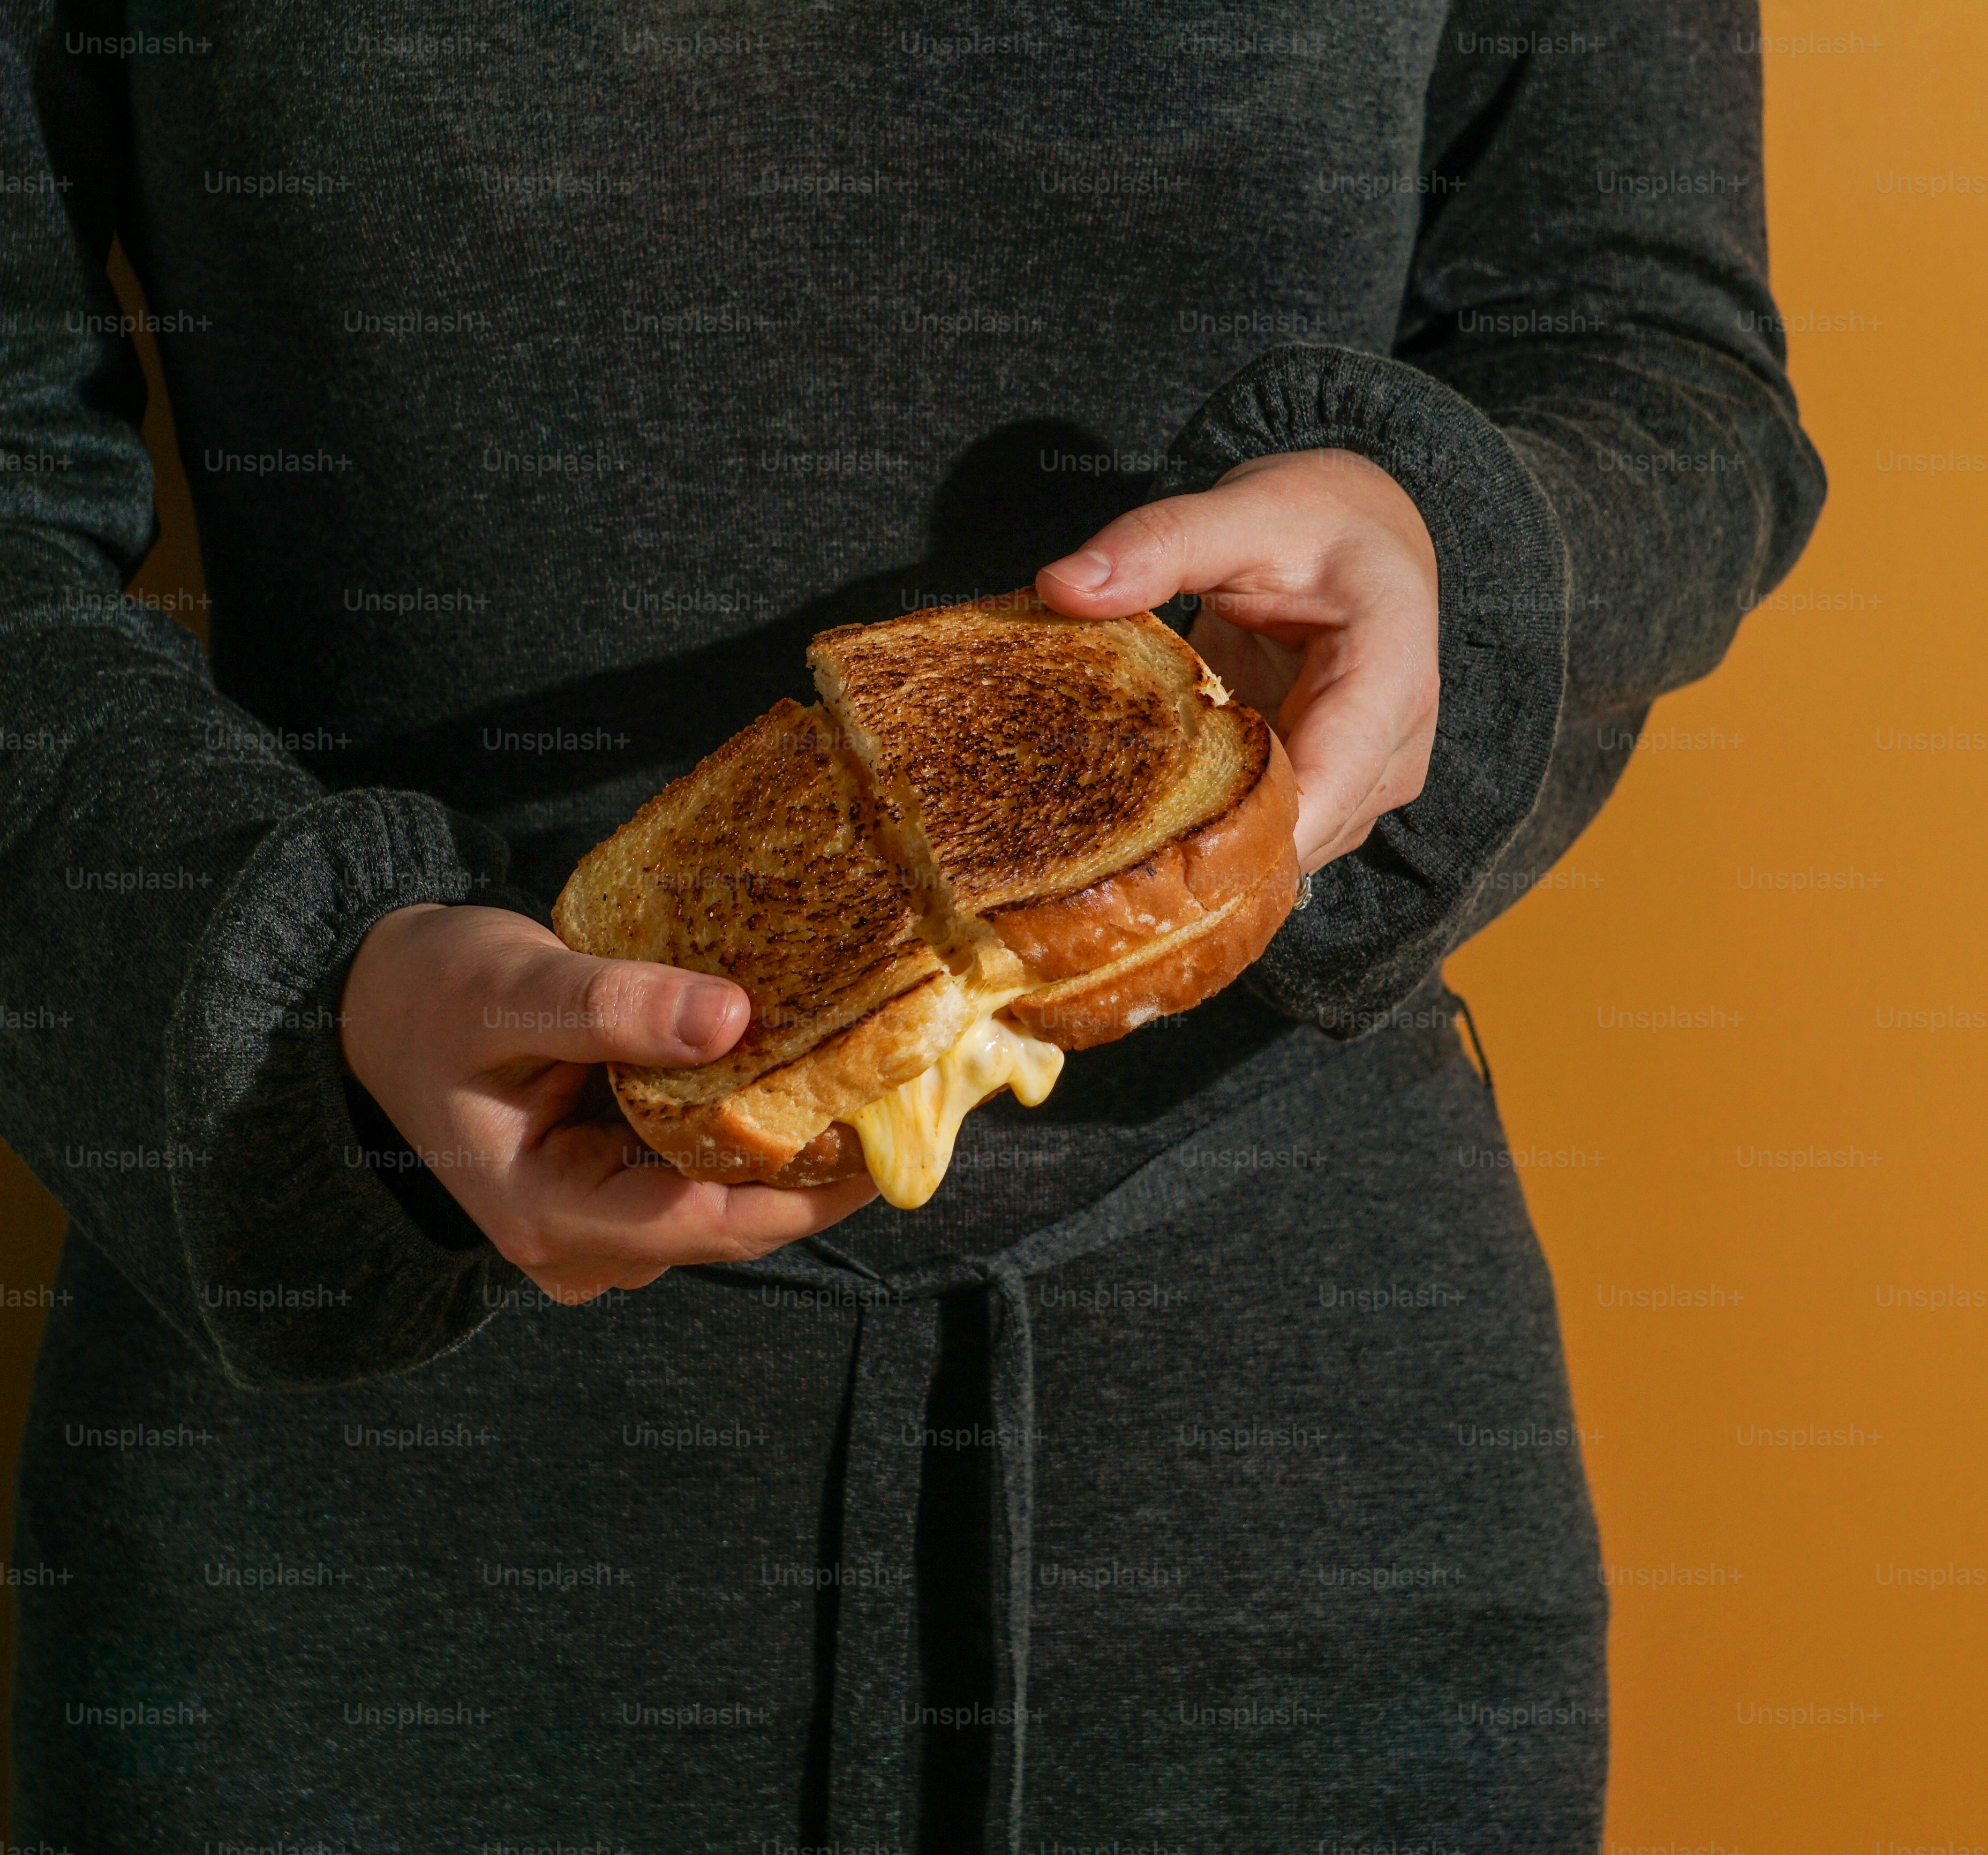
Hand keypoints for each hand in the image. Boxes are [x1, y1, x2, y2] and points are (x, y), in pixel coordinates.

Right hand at [339, 904, 876, 1304]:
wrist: (376, 1004)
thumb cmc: (435, 993)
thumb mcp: (513, 987)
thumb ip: (613, 1007)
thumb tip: (731, 1020)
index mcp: (546, 1213)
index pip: (706, 1225)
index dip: (806, 1196)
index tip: (884, 1147)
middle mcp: (576, 1246)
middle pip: (724, 1221)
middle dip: (809, 1170)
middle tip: (892, 1099)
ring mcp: (595, 1228)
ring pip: (716, 1202)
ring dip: (781, 1151)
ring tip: (855, 1083)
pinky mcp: (609, 1195)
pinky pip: (696, 1178)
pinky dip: (743, 1136)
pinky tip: (790, 1083)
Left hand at [1035, 448, 1439, 873]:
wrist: (1365, 532)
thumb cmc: (1317, 520)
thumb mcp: (1239, 514)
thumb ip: (1156, 546)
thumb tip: (1057, 586)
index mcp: (1389, 678)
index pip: (1324, 788)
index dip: (1240, 834)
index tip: (1146, 840)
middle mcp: (1394, 748)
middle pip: (1301, 837)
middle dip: (1208, 847)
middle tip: (1102, 837)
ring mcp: (1371, 782)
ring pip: (1289, 850)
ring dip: (1212, 843)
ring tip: (1125, 820)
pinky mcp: (1338, 795)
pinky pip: (1281, 836)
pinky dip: (1221, 829)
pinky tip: (1162, 807)